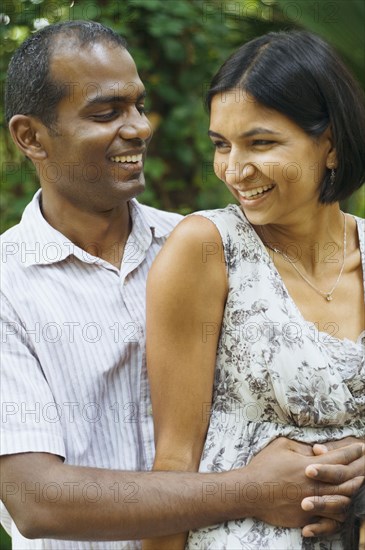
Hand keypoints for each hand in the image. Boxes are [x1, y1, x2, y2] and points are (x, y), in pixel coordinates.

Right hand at [246, 437, 363, 532]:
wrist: (250, 492)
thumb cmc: (264, 466)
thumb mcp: (282, 446)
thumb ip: (303, 447)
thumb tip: (318, 450)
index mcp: (310, 465)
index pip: (338, 458)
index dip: (351, 452)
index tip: (359, 447)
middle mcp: (314, 485)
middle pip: (347, 481)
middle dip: (359, 473)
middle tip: (364, 468)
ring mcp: (312, 503)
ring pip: (343, 502)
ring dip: (352, 494)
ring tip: (355, 488)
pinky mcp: (306, 518)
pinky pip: (330, 520)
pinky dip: (338, 514)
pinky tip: (340, 509)